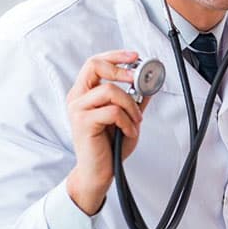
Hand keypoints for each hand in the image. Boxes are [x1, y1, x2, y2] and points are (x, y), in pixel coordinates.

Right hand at [65, 50, 150, 214]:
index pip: (94, 63)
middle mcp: (78, 98)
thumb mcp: (127, 118)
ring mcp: (78, 110)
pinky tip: (129, 131)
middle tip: (137, 78)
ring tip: (135, 121)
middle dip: (120, 69)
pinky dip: (128, 122)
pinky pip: (113, 112)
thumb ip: (135, 100)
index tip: (134, 56)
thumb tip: (149, 83)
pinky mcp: (83, 123)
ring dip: (130, 105)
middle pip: (94, 66)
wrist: (98, 172)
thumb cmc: (109, 146)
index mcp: (84, 93)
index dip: (115, 56)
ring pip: (109, 90)